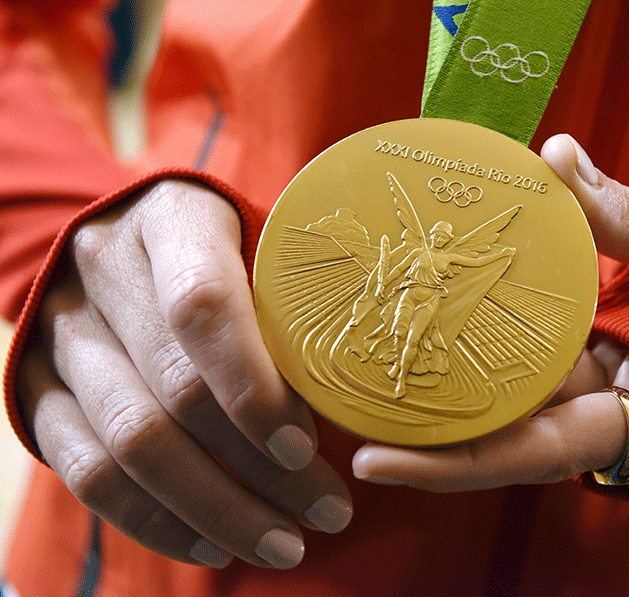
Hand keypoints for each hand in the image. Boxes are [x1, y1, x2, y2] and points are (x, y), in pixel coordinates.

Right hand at [16, 180, 351, 568]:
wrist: (122, 243)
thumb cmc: (226, 248)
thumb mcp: (263, 243)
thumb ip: (296, 302)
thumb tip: (360, 396)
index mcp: (171, 220)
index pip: (202, 305)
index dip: (254, 386)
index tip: (307, 448)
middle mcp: (103, 273)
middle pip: (175, 390)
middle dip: (258, 471)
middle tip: (329, 512)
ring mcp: (63, 336)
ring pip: (131, 445)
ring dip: (216, 510)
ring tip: (285, 543)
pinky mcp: (40, 393)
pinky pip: (89, 476)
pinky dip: (157, 522)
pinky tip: (216, 546)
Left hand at [351, 134, 628, 490]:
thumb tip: (557, 156)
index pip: (531, 452)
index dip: (454, 467)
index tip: (376, 465)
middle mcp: (592, 410)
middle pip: (491, 439)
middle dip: (413, 435)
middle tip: (327, 408)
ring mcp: (577, 385)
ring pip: (492, 402)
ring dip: (424, 393)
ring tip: (343, 369)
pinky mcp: (568, 355)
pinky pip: (506, 359)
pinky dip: (460, 344)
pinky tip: (406, 319)